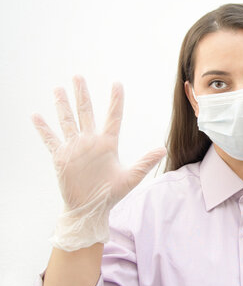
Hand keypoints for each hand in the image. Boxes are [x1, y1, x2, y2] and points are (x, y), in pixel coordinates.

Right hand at [31, 75, 166, 250]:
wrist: (91, 209)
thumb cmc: (111, 194)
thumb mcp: (131, 178)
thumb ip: (145, 162)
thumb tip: (163, 149)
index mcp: (108, 144)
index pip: (112, 117)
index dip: (115, 101)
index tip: (117, 83)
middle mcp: (90, 142)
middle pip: (85, 112)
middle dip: (82, 95)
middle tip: (78, 77)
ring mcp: (75, 148)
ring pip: (67, 121)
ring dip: (63, 105)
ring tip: (58, 88)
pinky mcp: (61, 157)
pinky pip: (50, 139)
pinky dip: (43, 128)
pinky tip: (36, 115)